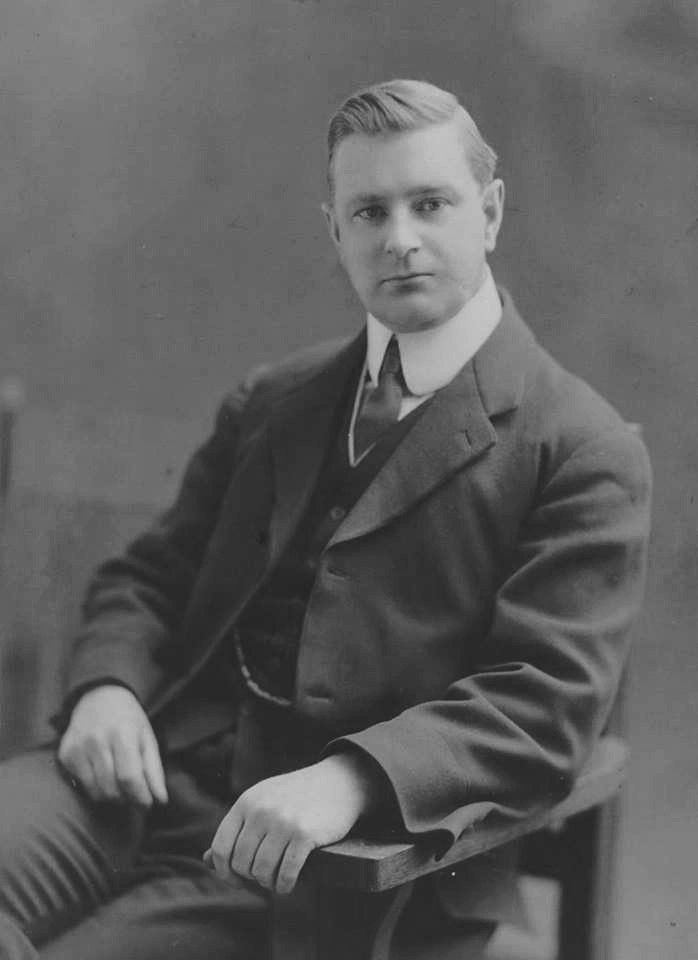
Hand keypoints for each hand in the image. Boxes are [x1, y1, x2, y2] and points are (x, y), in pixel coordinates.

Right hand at [58, 684, 167, 807]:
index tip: (147, 805)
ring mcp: (78, 748)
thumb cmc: (129, 719)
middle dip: (127, 799)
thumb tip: (161, 800)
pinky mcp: (65, 754)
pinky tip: (103, 775)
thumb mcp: (148, 738)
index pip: (129, 777)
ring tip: (120, 787)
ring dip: (111, 797)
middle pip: (111, 788)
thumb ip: (154, 770)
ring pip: (95, 792)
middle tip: (134, 796)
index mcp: (123, 734)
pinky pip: (81, 785)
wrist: (99, 696)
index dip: (140, 797)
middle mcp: (97, 741)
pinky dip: (95, 788)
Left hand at [205, 753, 379, 894]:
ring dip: (268, 883)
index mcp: (246, 802)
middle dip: (250, 878)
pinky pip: (285, 873)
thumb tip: (206, 860)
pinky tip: (288, 884)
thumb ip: (237, 828)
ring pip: (262, 871)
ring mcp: (283, 822)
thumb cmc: (297, 796)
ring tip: (276, 880)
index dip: (224, 872)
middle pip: (241, 864)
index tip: (236, 880)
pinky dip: (284, 886)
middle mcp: (261, 811)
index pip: (220, 848)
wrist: (338, 781)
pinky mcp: (304, 834)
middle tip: (264, 877)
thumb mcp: (263, 801)